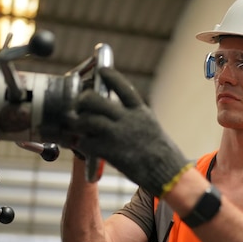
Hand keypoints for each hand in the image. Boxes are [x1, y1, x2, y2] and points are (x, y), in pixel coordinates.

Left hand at [67, 67, 190, 195]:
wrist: (166, 171)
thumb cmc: (162, 152)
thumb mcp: (151, 126)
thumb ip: (135, 117)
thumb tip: (120, 113)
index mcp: (140, 111)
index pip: (122, 87)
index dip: (110, 76)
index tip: (101, 70)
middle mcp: (127, 119)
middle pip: (95, 100)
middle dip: (83, 100)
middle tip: (79, 104)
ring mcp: (117, 134)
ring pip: (87, 120)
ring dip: (77, 122)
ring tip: (75, 124)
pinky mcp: (110, 151)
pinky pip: (86, 143)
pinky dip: (80, 143)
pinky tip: (81, 144)